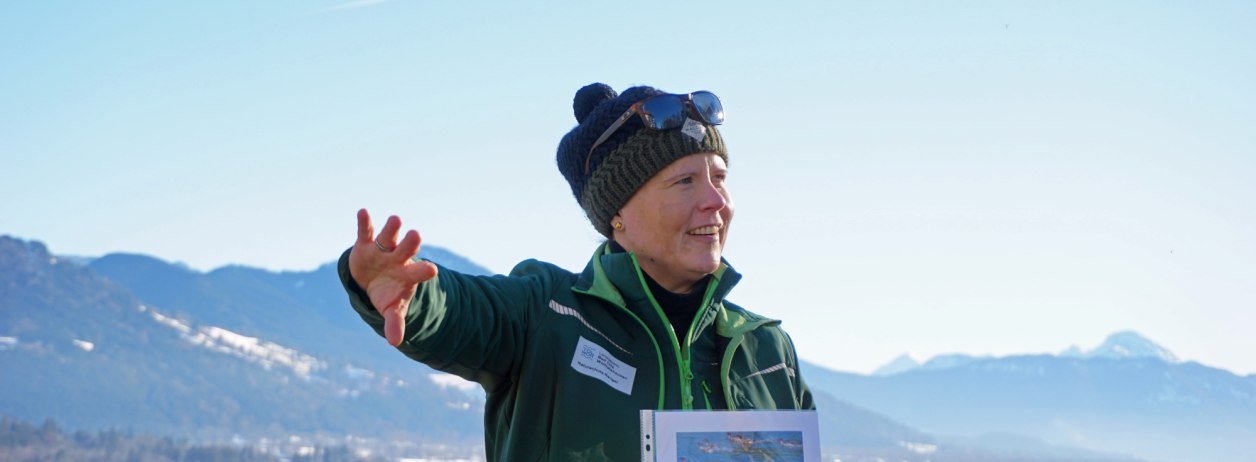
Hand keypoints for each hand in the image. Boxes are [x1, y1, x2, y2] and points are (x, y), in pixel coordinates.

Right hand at [349, 208, 438, 346]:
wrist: (372, 280)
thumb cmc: (387, 294)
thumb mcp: (391, 309)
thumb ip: (395, 322)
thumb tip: (396, 342)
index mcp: (408, 275)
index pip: (419, 272)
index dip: (424, 271)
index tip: (433, 269)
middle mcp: (398, 258)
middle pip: (406, 249)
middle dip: (410, 243)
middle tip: (416, 235)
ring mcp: (382, 249)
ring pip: (388, 237)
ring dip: (392, 228)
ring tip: (396, 220)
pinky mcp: (365, 243)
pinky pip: (365, 231)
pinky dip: (364, 222)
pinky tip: (363, 212)